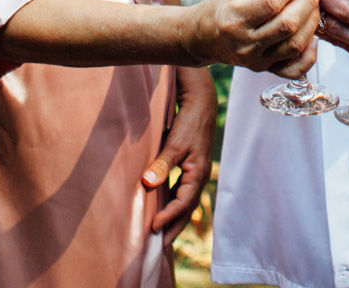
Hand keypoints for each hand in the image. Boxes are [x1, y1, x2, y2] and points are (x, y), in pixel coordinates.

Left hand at [146, 67, 215, 241]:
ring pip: (184, 201)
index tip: (151, 228)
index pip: (183, 204)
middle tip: (158, 245)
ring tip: (159, 232)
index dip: (168, 217)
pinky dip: (172, 203)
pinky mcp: (190, 167)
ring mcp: (196, 172)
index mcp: (198, 174)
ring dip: (173, 217)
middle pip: (186, 209)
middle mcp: (199, 177)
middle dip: (173, 227)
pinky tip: (161, 207)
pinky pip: (181, 191)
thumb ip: (162, 165)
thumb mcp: (175, 144)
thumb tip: (147, 184)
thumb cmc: (189, 122)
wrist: (201, 102)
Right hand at [188, 0, 322, 75]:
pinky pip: (294, 69)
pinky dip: (309, 54)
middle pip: (287, 24)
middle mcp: (245, 42)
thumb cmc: (223, 9)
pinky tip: (313, 37)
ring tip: (314, 4)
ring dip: (312, 21)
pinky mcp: (264, 69)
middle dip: (308, 0)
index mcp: (234, 18)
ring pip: (295, 44)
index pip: (272, 2)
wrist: (203, 38)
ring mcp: (255, 60)